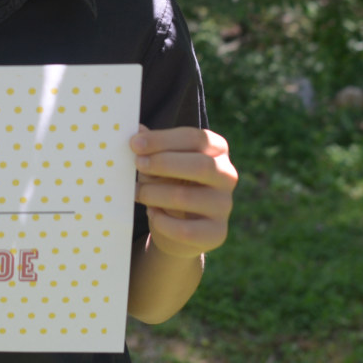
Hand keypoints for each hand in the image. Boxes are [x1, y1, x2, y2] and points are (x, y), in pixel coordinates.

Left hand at [131, 125, 236, 260]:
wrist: (179, 231)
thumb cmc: (169, 186)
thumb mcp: (161, 164)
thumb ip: (152, 148)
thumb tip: (137, 130)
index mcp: (217, 150)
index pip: (196, 138)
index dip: (163, 139)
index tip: (135, 144)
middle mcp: (227, 175)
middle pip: (201, 165)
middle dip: (163, 163)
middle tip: (137, 164)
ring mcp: (224, 205)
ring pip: (186, 197)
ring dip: (154, 193)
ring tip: (138, 193)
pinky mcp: (217, 233)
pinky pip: (185, 229)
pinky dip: (162, 221)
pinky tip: (152, 214)